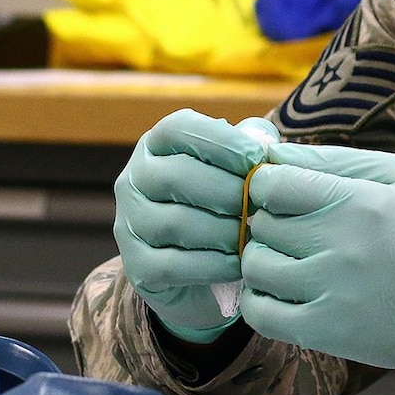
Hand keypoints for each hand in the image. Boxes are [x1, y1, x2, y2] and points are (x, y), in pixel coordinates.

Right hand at [113, 110, 275, 341]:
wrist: (194, 264)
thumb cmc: (221, 201)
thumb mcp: (235, 163)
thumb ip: (251, 142)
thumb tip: (264, 144)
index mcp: (155, 145)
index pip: (177, 129)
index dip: (220, 141)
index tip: (257, 159)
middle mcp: (133, 179)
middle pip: (177, 176)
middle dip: (228, 192)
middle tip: (260, 206)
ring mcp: (129, 223)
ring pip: (175, 223)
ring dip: (224, 231)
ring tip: (252, 236)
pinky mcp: (136, 265)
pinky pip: (173, 265)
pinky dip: (212, 265)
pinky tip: (238, 264)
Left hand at [240, 141, 394, 371]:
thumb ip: (334, 159)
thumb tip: (273, 152)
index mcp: (359, 202)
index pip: (272, 185)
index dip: (266, 186)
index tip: (280, 194)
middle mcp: (342, 246)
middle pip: (262, 225)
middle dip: (269, 222)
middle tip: (293, 229)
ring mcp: (332, 292)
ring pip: (256, 267)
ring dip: (263, 259)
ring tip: (289, 259)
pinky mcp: (328, 333)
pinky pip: (262, 314)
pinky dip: (259, 300)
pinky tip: (281, 291)